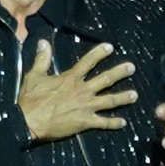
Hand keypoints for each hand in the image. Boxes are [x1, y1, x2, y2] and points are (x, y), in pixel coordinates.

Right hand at [18, 40, 137, 141]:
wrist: (29, 121)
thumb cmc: (31, 99)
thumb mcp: (34, 76)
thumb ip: (42, 59)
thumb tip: (43, 42)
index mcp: (70, 78)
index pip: (88, 62)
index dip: (100, 53)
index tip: (111, 47)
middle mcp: (82, 90)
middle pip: (105, 79)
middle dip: (120, 72)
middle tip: (132, 67)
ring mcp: (86, 107)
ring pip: (109, 101)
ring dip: (123, 98)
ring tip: (135, 95)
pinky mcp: (85, 122)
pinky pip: (103, 123)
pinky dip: (114, 123)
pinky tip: (123, 123)